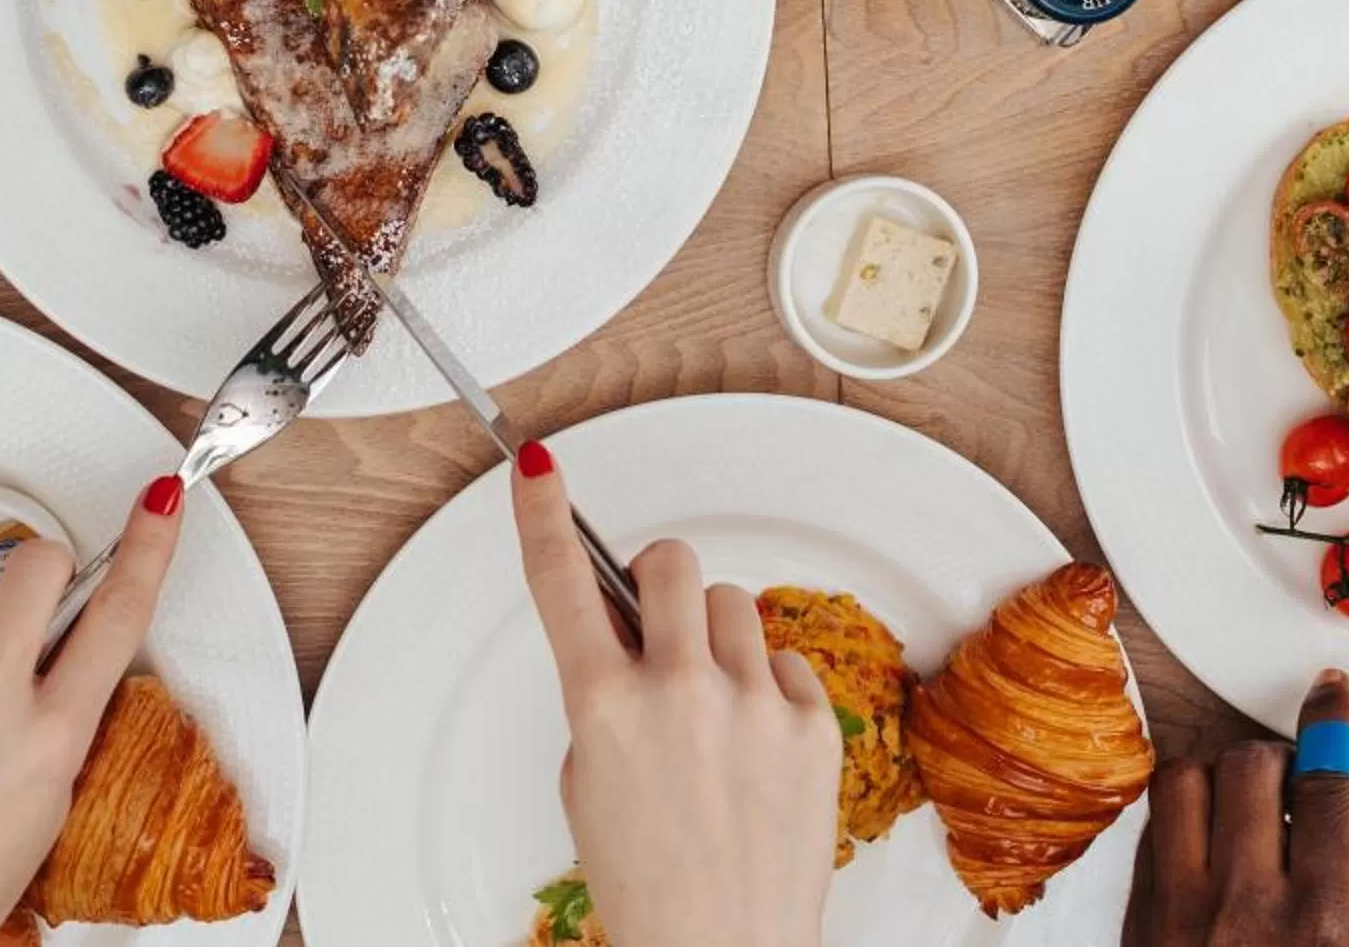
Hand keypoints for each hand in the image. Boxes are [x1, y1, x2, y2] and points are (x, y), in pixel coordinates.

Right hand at [510, 439, 841, 946]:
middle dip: (659, 583)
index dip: (543, 513)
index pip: (561, 581)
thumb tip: (621, 634)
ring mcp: (750, 704)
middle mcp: (678, 691)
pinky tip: (752, 745)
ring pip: (734, 605)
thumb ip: (600, 694)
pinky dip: (764, 689)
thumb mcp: (587, 780)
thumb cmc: (648, 881)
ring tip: (712, 707)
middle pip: (671, 564)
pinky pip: (782, 662)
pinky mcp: (811, 725)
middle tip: (658, 619)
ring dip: (716, 638)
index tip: (537, 467)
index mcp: (604, 706)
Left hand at [1125, 671, 1348, 946]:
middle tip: (1296, 790)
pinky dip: (1183, 820)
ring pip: (1186, 780)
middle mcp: (1243, 909)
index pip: (1325, 784)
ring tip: (1248, 818)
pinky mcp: (1137, 920)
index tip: (1334, 699)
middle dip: (1278, 764)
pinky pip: (1152, 826)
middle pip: (1250, 767)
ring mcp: (1179, 914)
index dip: (1332, 727)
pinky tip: (1212, 849)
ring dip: (1220, 783)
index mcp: (1321, 923)